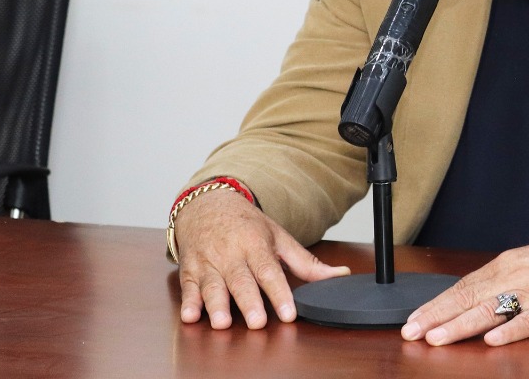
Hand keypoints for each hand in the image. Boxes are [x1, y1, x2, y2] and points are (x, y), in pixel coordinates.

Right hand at [174, 189, 349, 329]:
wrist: (207, 205)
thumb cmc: (247, 225)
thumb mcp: (278, 238)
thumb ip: (306, 262)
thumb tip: (340, 275)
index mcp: (255, 244)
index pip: (270, 271)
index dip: (279, 293)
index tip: (289, 313)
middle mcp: (231, 254)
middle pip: (241, 280)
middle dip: (249, 302)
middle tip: (257, 322)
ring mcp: (208, 262)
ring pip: (212, 286)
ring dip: (216, 306)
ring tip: (223, 323)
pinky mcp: (189, 270)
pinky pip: (188, 288)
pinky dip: (188, 303)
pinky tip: (190, 316)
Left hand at [401, 231, 528, 346]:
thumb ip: (500, 280)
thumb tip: (468, 297)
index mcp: (507, 264)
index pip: (463, 286)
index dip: (436, 304)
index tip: (413, 319)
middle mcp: (517, 276)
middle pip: (469, 298)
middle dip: (437, 317)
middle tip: (412, 332)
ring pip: (491, 310)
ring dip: (461, 325)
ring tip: (438, 338)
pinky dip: (510, 331)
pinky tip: (492, 341)